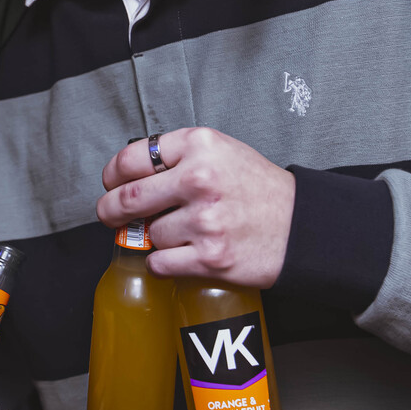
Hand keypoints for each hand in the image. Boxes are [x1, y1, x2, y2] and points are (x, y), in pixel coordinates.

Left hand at [95, 128, 294, 286]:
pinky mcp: (209, 258)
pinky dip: (163, 263)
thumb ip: (178, 156)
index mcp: (199, 146)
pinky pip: (160, 263)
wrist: (300, 226)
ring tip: (182, 232)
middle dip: (110, 210)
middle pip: (127, 198)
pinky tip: (181, 254)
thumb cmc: (259, 189)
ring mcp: (204, 221)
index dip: (113, 175)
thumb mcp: (222, 151)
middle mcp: (199, 179)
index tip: (111, 183)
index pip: (131, 158)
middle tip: (110, 214)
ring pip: (149, 234)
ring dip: (156, 238)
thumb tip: (128, 175)